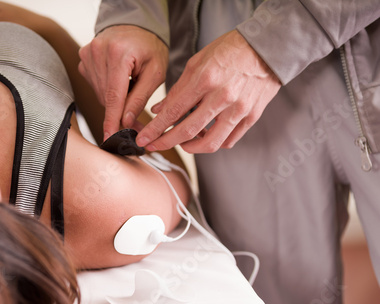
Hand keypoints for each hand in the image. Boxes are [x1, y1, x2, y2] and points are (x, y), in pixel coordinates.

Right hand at [79, 25, 167, 140]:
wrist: (135, 25)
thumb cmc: (149, 48)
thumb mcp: (155, 73)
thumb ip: (140, 98)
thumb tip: (127, 121)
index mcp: (118, 54)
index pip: (114, 95)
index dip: (112, 120)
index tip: (110, 137)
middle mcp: (98, 52)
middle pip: (106, 97)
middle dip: (120, 112)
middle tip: (135, 121)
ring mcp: (87, 54)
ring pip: (100, 94)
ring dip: (114, 100)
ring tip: (130, 88)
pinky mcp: (82, 59)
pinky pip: (94, 85)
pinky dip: (107, 89)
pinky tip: (118, 80)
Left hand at [136, 30, 280, 153]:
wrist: (269, 47)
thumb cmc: (230, 50)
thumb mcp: (198, 61)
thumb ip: (178, 89)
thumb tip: (158, 110)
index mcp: (206, 79)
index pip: (173, 111)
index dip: (155, 129)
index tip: (143, 139)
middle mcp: (222, 96)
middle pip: (188, 131)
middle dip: (165, 142)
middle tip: (153, 146)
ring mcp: (239, 109)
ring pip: (210, 143)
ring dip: (190, 148)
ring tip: (181, 144)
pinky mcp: (251, 116)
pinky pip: (228, 140)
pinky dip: (213, 144)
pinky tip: (204, 138)